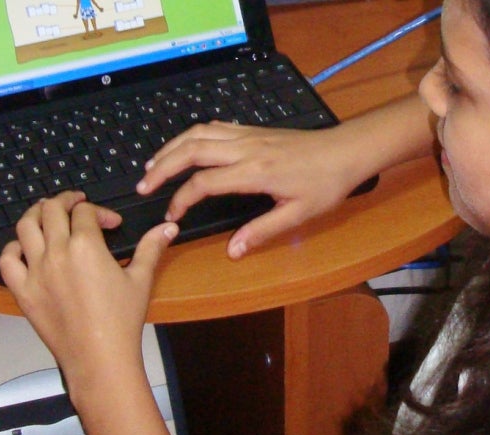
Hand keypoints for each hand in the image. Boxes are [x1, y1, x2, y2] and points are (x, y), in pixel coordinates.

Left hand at [0, 191, 177, 396]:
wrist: (99, 356)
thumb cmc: (122, 320)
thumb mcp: (141, 280)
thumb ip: (151, 247)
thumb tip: (168, 227)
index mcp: (86, 246)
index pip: (86, 212)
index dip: (100, 211)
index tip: (111, 223)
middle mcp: (56, 253)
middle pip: (51, 209)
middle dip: (66, 201)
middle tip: (76, 203)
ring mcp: (35, 271)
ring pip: (25, 226)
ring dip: (35, 213)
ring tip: (46, 212)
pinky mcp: (23, 291)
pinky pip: (7, 259)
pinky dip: (13, 247)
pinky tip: (25, 247)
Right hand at [136, 121, 362, 258]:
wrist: (346, 151)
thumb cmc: (326, 183)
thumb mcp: (298, 216)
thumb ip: (261, 231)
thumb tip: (233, 251)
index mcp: (253, 172)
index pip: (203, 183)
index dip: (181, 200)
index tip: (171, 216)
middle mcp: (245, 148)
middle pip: (191, 150)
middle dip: (162, 167)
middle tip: (143, 185)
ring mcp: (248, 135)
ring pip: (198, 134)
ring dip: (171, 148)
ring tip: (153, 165)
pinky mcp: (253, 130)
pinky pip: (214, 127)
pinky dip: (191, 136)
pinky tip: (185, 148)